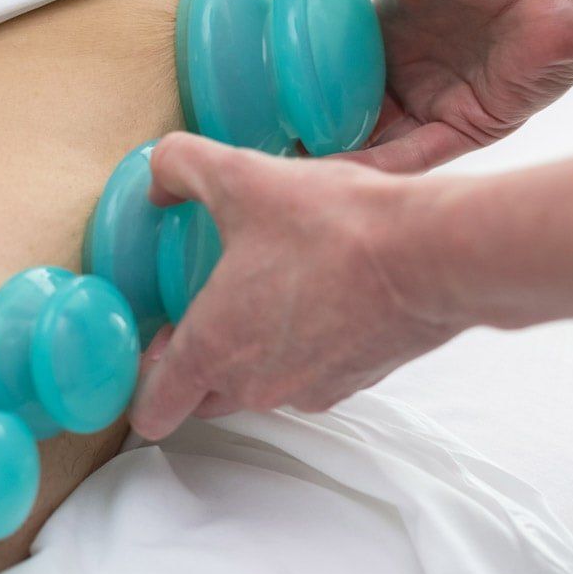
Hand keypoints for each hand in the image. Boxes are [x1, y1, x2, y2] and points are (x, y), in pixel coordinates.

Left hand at [128, 132, 469, 440]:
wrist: (431, 255)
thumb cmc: (335, 228)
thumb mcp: (241, 176)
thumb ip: (180, 167)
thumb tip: (158, 177)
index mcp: (214, 348)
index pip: (155, 406)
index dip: (141, 388)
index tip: (145, 359)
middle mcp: (256, 384)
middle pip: (203, 399)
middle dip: (195, 368)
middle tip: (202, 313)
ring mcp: (308, 390)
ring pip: (261, 388)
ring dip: (254, 356)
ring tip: (265, 295)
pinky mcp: (355, 382)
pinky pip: (311, 376)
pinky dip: (305, 349)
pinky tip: (317, 297)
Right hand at [254, 0, 572, 171]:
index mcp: (389, 25)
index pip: (331, 62)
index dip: (295, 80)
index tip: (254, 98)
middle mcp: (411, 67)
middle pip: (348, 110)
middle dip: (310, 132)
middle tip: (262, 151)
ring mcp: (437, 101)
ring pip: (374, 142)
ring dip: (336, 161)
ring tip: (288, 183)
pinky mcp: (467, 128)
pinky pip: (413, 158)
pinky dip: (376, 172)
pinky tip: (337, 185)